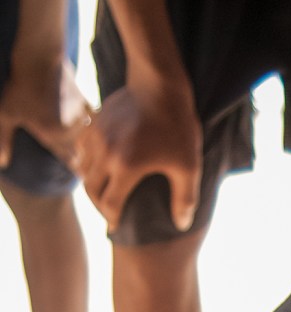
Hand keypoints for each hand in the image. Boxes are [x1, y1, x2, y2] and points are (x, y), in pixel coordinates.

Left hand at [0, 55, 90, 170]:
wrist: (39, 57)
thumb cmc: (20, 86)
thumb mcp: (6, 114)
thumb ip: (4, 140)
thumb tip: (3, 164)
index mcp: (53, 136)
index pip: (68, 159)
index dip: (74, 167)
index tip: (81, 174)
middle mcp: (70, 129)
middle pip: (80, 150)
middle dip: (84, 159)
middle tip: (89, 169)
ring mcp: (78, 115)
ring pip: (88, 135)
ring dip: (90, 143)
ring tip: (94, 152)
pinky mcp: (82, 99)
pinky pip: (92, 115)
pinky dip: (92, 120)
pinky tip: (92, 123)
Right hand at [76, 79, 201, 231]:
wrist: (160, 84)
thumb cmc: (178, 127)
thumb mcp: (188, 166)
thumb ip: (185, 198)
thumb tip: (181, 225)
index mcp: (127, 166)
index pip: (110, 204)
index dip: (113, 218)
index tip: (116, 226)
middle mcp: (106, 152)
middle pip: (91, 189)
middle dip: (99, 205)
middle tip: (109, 213)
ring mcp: (97, 136)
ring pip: (82, 169)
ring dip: (91, 184)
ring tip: (103, 193)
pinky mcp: (94, 122)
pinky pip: (81, 149)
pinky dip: (85, 162)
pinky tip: (97, 168)